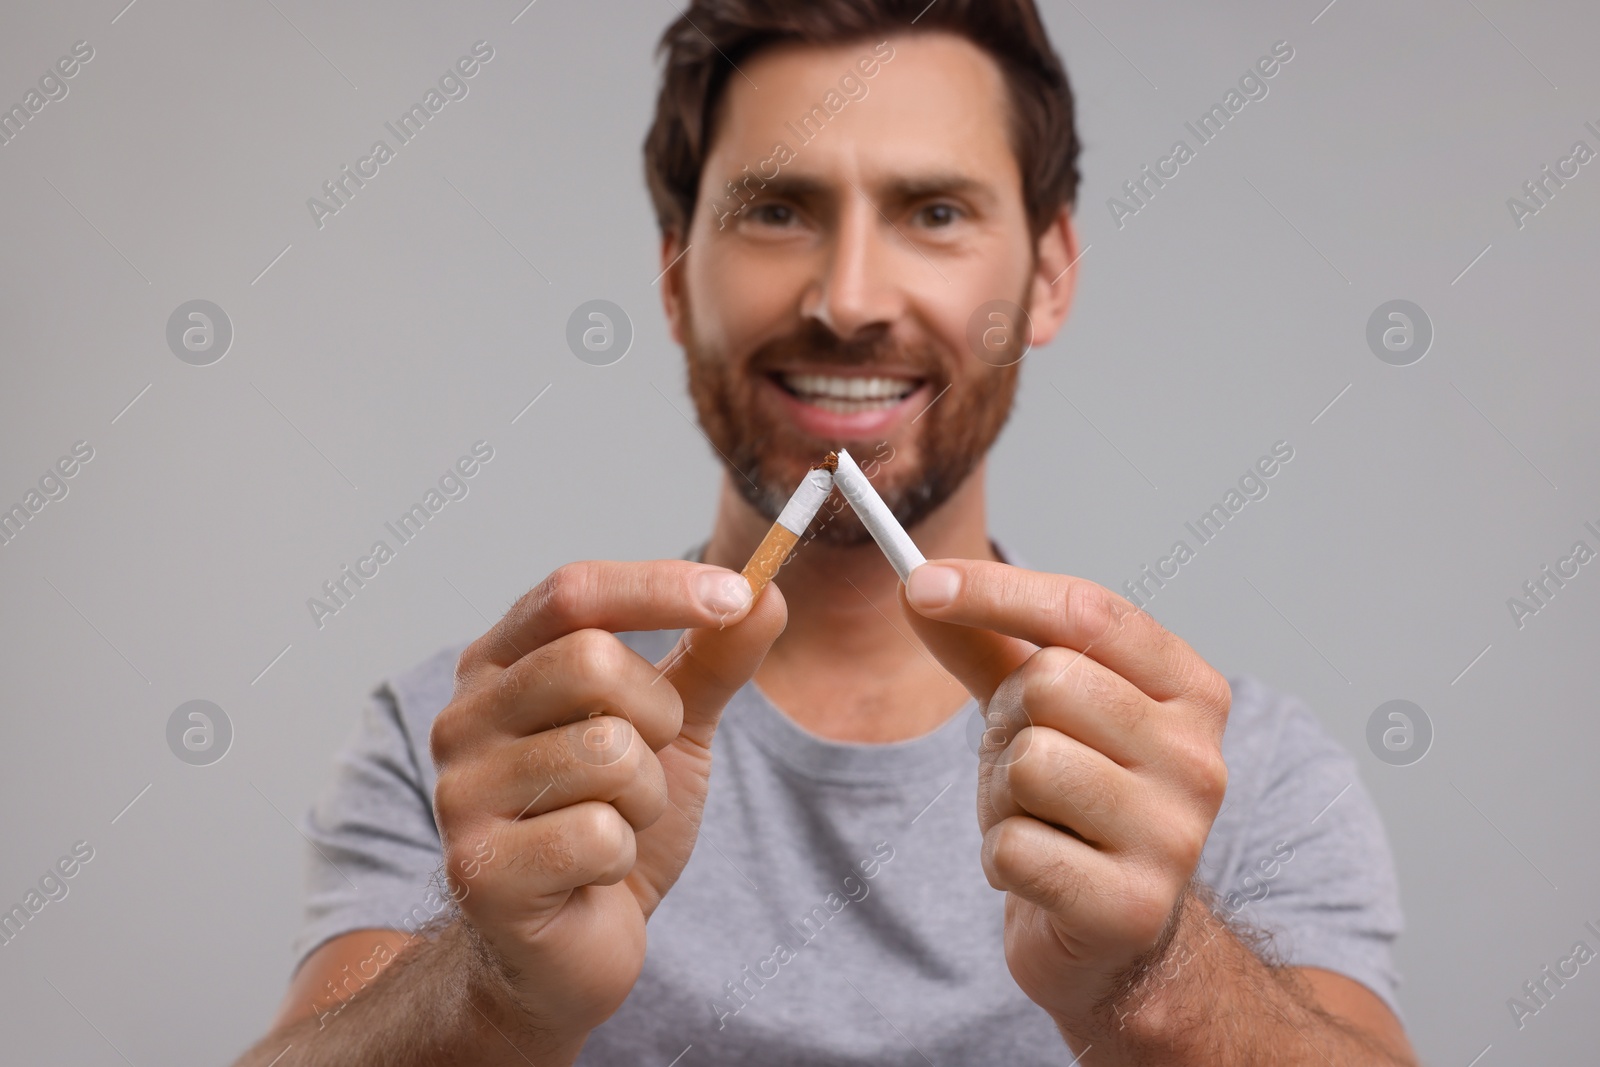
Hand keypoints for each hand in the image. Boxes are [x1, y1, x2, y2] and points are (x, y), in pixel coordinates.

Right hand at [429, 559, 785, 1043]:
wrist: (566, 949)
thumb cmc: (609, 824)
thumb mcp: (674, 729)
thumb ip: (712, 659)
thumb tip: (767, 591)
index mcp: (500, 664)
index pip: (573, 592)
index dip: (659, 587)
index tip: (739, 595)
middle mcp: (464, 717)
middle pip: (591, 661)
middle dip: (659, 716)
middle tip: (650, 761)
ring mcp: (462, 794)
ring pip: (607, 753)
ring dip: (645, 797)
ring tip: (618, 824)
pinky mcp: (480, 870)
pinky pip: (599, 835)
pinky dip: (624, 855)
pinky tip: (594, 874)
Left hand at [901, 559, 1230, 1031]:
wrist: (1113, 939)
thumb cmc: (1075, 805)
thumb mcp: (1037, 710)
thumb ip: (986, 643)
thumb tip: (918, 584)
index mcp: (1190, 692)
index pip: (1089, 613)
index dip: (996, 590)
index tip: (919, 583)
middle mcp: (1199, 759)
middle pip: (1050, 684)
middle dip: (1007, 721)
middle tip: (1025, 765)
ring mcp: (1174, 837)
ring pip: (1029, 763)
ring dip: (1002, 795)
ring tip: (1036, 820)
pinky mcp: (1132, 907)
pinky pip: (1013, 847)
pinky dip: (1000, 857)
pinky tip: (1036, 872)